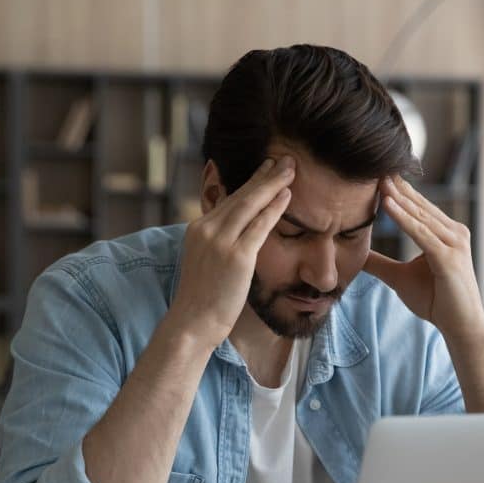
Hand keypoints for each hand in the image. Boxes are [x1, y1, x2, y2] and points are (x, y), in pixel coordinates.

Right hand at [169, 156, 294, 348]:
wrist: (192, 323)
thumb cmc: (203, 299)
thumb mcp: (206, 262)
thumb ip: (219, 243)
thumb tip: (239, 234)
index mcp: (198, 228)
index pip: (229, 199)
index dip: (251, 183)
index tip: (267, 169)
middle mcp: (206, 229)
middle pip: (241, 195)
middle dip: (265, 175)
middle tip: (285, 159)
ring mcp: (220, 241)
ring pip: (250, 204)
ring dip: (273, 184)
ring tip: (291, 169)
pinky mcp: (236, 256)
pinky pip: (260, 225)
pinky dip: (275, 208)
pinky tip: (288, 195)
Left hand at [364, 175, 483, 345]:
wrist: (461, 326)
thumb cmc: (437, 301)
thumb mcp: (400, 277)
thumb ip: (380, 263)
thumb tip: (356, 255)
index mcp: (445, 233)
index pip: (417, 207)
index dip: (397, 191)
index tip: (376, 174)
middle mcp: (454, 232)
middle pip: (420, 205)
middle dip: (397, 187)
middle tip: (375, 166)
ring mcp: (454, 243)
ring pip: (420, 216)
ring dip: (398, 198)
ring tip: (378, 180)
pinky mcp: (449, 258)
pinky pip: (422, 234)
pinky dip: (404, 220)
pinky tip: (387, 206)